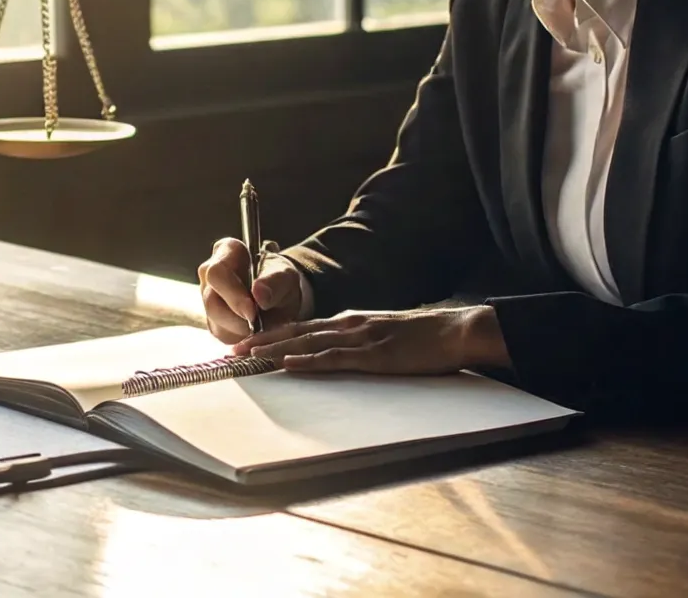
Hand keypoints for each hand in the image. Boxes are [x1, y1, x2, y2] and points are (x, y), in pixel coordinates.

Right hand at [198, 238, 312, 342]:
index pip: (217, 272)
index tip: (252, 310)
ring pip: (214, 319)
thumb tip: (259, 294)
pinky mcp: (212, 319)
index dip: (232, 294)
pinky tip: (253, 331)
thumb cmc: (280, 280)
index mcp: (226, 251)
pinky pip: (221, 333)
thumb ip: (274, 282)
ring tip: (260, 325)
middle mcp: (209, 273)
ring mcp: (207, 296)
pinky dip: (240, 337)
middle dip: (236, 317)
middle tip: (258, 324)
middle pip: (211, 299)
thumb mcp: (286, 277)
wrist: (281, 298)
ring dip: (239, 328)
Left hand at [233, 305, 510, 374]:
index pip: (302, 328)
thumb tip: (337, 354)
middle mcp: (348, 325)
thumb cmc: (423, 339)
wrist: (455, 331)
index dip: (272, 336)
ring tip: (247, 358)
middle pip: (295, 332)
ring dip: (274, 351)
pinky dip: (308, 361)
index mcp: (350, 322)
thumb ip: (359, 343)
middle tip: (232, 352)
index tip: (246, 345)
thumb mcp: (383, 336)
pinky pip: (334, 358)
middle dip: (261, 342)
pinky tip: (288, 364)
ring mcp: (360, 338)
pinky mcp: (374, 354)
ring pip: (307, 343)